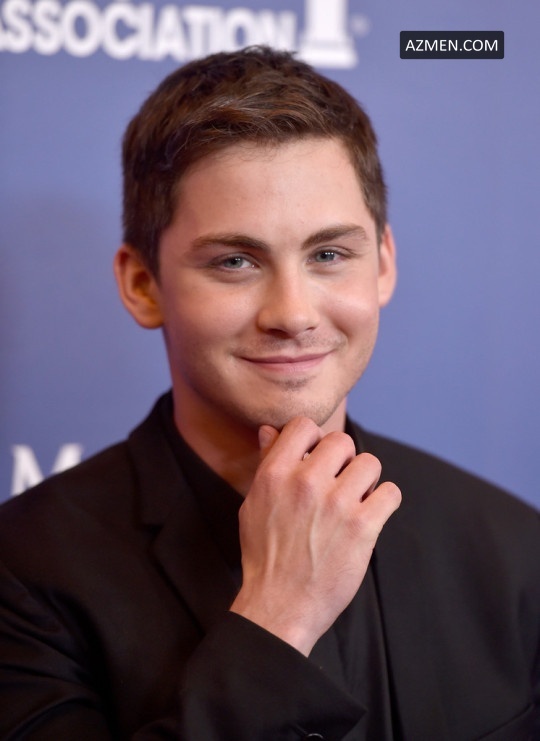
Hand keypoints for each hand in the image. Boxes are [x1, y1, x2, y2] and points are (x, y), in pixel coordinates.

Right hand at [229, 416, 400, 655]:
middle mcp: (306, 483)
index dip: (314, 440)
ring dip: (366, 481)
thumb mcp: (255, 503)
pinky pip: (391, 493)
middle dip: (343, 461)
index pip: (304, 426)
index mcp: (275, 474)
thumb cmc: (265, 553)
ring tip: (356, 500)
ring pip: (370, 463)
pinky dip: (385, 502)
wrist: (279, 605)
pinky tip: (371, 515)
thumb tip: (271, 429)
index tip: (316, 459)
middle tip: (338, 484)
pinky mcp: (363, 527)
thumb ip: (267, 464)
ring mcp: (336, 504)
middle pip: (342, 442)